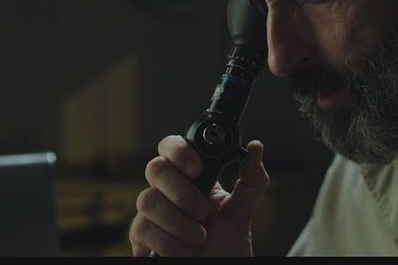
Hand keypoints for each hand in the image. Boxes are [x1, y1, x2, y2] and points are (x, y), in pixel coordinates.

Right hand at [129, 135, 268, 255]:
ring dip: (178, 222)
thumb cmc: (227, 246)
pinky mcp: (141, 238)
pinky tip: (184, 251)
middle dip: (181, 191)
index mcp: (190, 178)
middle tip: (202, 212)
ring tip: (199, 237)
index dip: (180, 151)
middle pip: (155, 167)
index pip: (171, 146)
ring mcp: (152, 214)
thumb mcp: (242, 212)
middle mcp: (167, 191)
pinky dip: (169, 242)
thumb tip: (256, 147)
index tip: (199, 169)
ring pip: (146, 199)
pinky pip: (141, 229)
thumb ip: (251, 180)